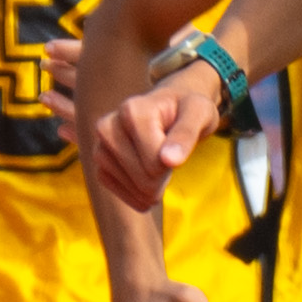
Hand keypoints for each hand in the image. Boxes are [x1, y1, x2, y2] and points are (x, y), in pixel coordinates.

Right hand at [90, 61, 225, 215]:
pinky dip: (141, 194)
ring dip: (154, 187)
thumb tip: (169, 161)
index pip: (155, 163)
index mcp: (132, 111)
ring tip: (160, 163)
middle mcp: (108, 127)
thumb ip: (187, 134)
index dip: (174, 161)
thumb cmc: (187, 109)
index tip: (179, 143)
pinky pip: (121, 193)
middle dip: (164, 176)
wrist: (170, 107)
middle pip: (144, 179)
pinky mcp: (100, 163)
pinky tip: (151, 180)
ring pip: (133, 189)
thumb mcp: (200, 113)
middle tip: (171, 156)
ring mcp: (100, 146)